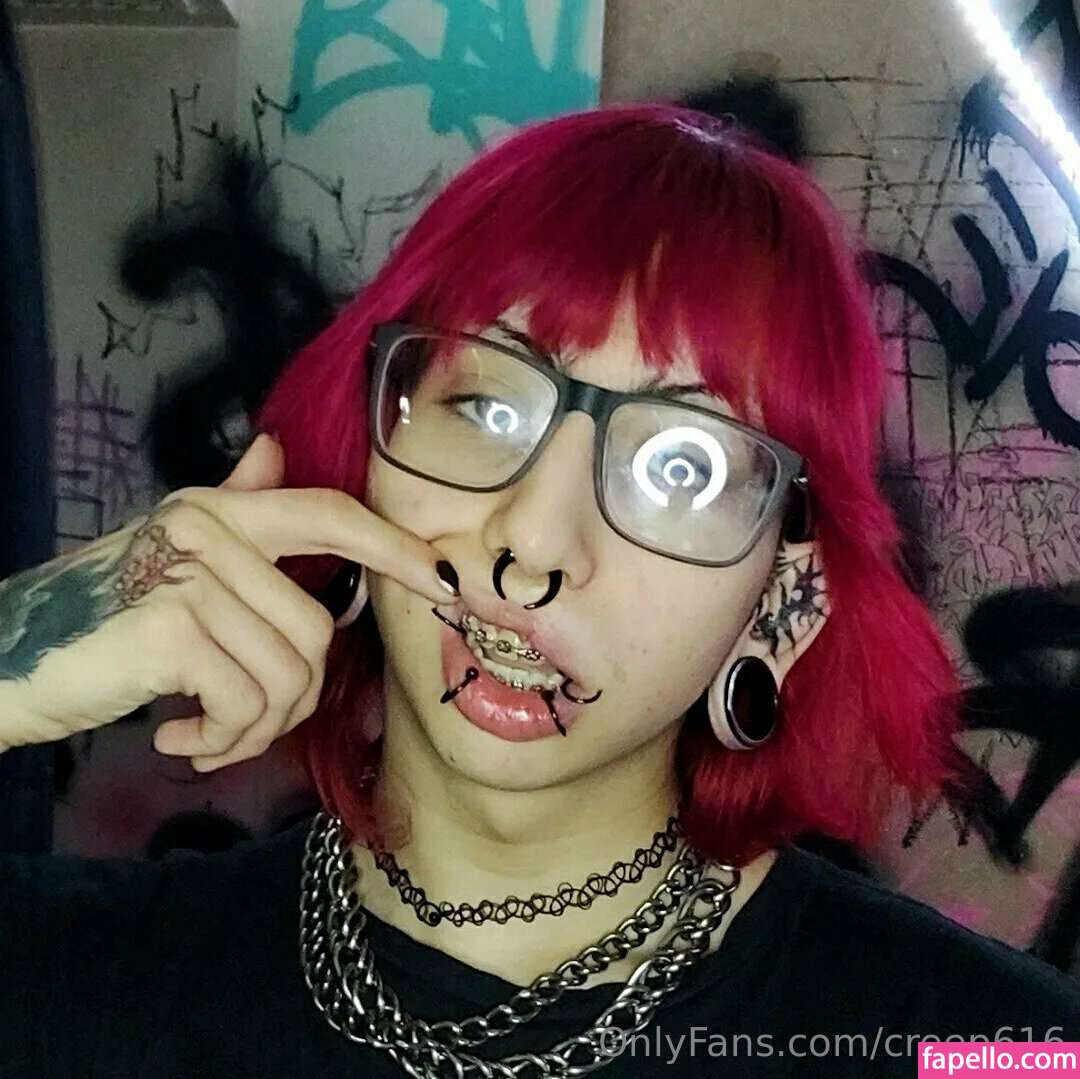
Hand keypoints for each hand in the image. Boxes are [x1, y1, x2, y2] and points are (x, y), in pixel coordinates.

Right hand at [0, 434, 456, 769]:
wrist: (4, 663)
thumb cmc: (100, 620)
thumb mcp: (173, 558)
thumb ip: (234, 505)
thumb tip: (276, 449)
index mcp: (222, 511)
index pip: (329, 516)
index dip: (392, 547)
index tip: (442, 581)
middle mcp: (211, 529)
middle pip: (315, 632)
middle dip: (291, 702)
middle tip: (239, 725)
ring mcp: (193, 574)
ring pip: (288, 675)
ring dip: (252, 730)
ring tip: (205, 733)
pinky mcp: (174, 628)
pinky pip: (248, 703)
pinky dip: (221, 741)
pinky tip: (178, 738)